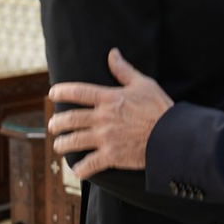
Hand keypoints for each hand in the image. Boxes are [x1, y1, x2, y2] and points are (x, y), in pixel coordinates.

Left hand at [47, 49, 173, 179]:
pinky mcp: (111, 156)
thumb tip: (113, 53)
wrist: (171, 135)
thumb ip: (124, 70)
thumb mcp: (143, 84)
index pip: (78, 92)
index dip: (61, 91)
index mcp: (109, 98)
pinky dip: (81, 169)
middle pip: (70, 119)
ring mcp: (105, 138)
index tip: (52, 93)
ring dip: (62, 144)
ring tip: (59, 145)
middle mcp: (103, 118)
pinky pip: (89, 164)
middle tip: (53, 125)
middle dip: (57, 123)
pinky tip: (77, 170)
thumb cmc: (159, 108)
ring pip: (74, 141)